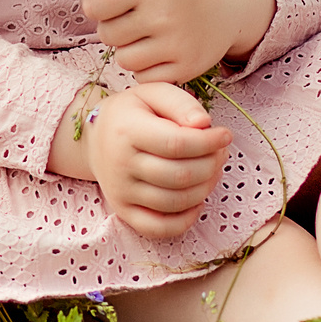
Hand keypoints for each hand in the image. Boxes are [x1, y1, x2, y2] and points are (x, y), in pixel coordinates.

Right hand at [49, 82, 229, 240]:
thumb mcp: (152, 93)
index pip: (177, 143)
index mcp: (127, 130)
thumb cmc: (131, 113)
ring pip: (175, 202)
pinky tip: (197, 201)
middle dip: (211, 165)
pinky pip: (159, 228)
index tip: (225, 135)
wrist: (95, 138)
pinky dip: (185, 220)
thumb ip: (180, 103)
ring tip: (212, 170)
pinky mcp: (124, 212)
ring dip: (205, 188)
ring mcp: (121, 192)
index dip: (209, 142)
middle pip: (180, 175)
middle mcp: (120, 165)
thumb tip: (204, 124)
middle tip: (220, 152)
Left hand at [80, 0, 273, 82]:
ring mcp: (176, 45)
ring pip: (123, 59)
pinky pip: (143, 77)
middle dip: (113, 25)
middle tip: (133, 15)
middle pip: (106, 34)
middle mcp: (163, 15)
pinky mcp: (187, 68)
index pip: (94, 4)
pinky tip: (159, 48)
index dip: (99, 2)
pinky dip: (146, 66)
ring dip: (128, 47)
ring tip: (146, 32)